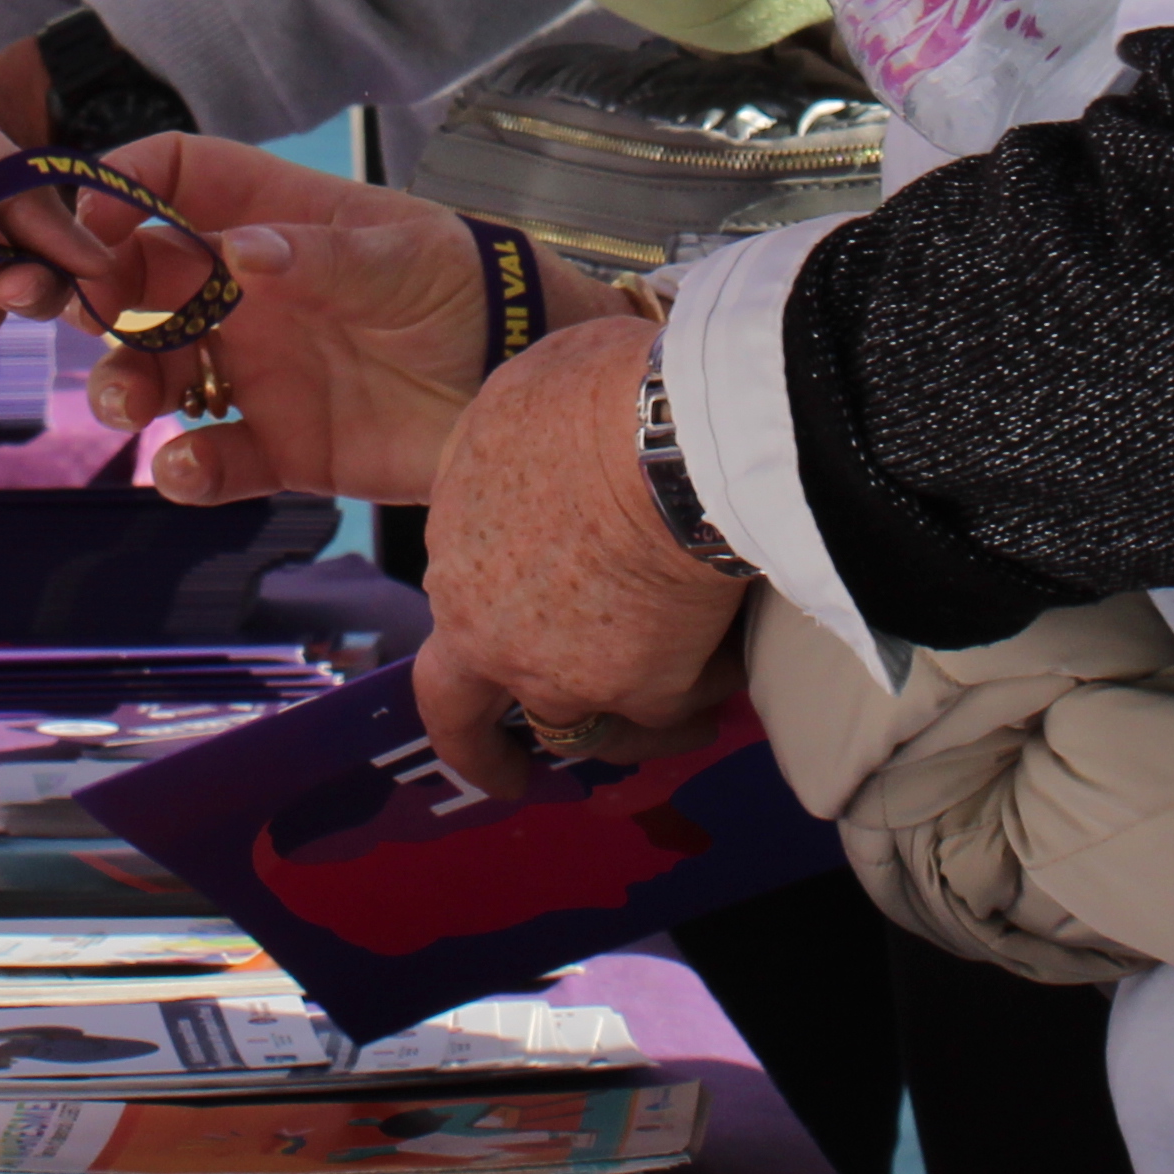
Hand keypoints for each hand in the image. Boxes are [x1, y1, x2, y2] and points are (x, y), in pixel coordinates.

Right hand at [43, 137, 620, 508]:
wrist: (532, 390)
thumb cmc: (473, 292)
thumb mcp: (407, 259)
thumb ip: (322, 258)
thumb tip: (236, 252)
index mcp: (273, 217)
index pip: (174, 178)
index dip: (119, 188)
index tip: (86, 223)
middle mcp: (248, 291)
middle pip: (139, 278)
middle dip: (95, 295)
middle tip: (86, 317)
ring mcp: (258, 368)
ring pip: (155, 371)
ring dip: (123, 382)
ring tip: (127, 402)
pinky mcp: (281, 445)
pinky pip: (211, 458)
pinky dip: (185, 468)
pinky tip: (187, 467)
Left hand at [405, 322, 749, 795]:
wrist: (678, 440)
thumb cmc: (598, 398)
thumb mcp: (516, 399)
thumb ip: (504, 450)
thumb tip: (531, 441)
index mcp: (453, 562)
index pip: (448, 617)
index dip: (478, 634)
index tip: (493, 652)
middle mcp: (491, 634)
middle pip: (471, 717)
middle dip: (488, 756)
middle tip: (511, 776)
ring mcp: (563, 674)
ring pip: (583, 731)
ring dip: (624, 731)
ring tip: (674, 725)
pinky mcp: (642, 695)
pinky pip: (670, 718)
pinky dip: (697, 704)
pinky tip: (725, 687)